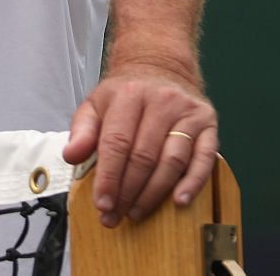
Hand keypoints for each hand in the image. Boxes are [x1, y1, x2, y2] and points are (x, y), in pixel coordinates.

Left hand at [62, 62, 216, 228]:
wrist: (160, 66)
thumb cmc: (126, 93)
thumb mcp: (96, 103)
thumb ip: (82, 130)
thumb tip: (72, 155)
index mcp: (129, 94)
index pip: (117, 143)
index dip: (109, 178)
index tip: (102, 203)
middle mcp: (161, 100)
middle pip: (144, 156)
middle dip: (128, 192)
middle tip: (116, 214)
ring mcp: (187, 111)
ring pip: (172, 161)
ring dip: (154, 193)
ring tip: (138, 211)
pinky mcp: (207, 123)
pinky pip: (204, 158)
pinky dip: (193, 183)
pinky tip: (179, 200)